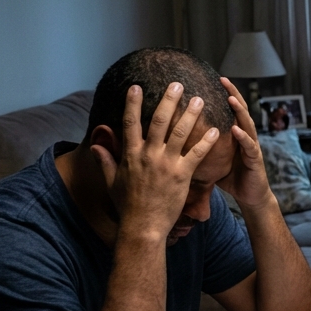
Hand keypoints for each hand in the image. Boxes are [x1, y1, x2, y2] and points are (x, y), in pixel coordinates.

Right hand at [91, 84, 219, 240]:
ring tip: (200, 99)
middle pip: (159, 121)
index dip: (132, 103)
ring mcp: (166, 164)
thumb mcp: (111, 182)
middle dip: (168, 100)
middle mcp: (148, 155)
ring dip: (191, 114)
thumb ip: (104, 160)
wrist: (142, 227)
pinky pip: (196, 154)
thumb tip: (94, 145)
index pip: (130, 123)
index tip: (136, 87)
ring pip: (180, 132)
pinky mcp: (182, 175)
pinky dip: (206, 142)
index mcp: (130, 154)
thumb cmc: (127, 206)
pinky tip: (216, 130)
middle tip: (177, 84)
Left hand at [215, 78, 274, 210]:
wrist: (251, 196)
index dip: (224, 94)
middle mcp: (245, 136)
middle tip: (224, 80)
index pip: (229, 110)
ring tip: (230, 99)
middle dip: (233, 94)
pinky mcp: (255, 160)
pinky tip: (236, 129)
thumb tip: (178, 139)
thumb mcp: (214, 159)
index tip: (213, 79)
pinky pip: (249, 146)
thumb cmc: (232, 177)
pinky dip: (243, 137)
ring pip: (247, 124)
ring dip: (239, 111)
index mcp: (236, 135)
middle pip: (240, 110)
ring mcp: (252, 147)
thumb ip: (202, 147)